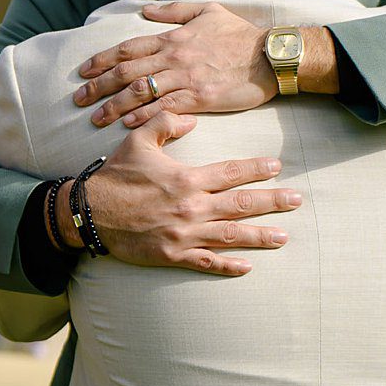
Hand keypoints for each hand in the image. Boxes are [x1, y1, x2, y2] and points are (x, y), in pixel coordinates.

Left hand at [75, 1, 272, 127]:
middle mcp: (174, 57)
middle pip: (126, 71)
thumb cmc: (241, 34)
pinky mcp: (200, 98)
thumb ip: (174, 11)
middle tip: (78, 98)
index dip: (102, 60)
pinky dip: (143, 116)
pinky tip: (127, 124)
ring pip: (140, 92)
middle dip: (99, 85)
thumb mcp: (207, 11)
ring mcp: (186, 78)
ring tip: (95, 118)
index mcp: (173, 38)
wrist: (271, 55)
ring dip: (114, 106)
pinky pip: (165, 108)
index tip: (84, 71)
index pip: (128, 48)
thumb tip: (145, 10)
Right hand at [75, 110, 300, 275]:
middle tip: (296, 200)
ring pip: (231, 235)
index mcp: (186, 179)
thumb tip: (192, 118)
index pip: (231, 172)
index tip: (276, 166)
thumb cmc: (114, 176)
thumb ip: (166, 124)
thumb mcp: (138, 141)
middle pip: (241, 205)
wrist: (89, 212)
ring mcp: (184, 234)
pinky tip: (247, 267)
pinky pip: (206, 262)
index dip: (256, 169)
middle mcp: (191, 208)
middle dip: (272, 202)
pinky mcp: (172, 256)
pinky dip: (228, 265)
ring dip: (260, 236)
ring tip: (283, 236)